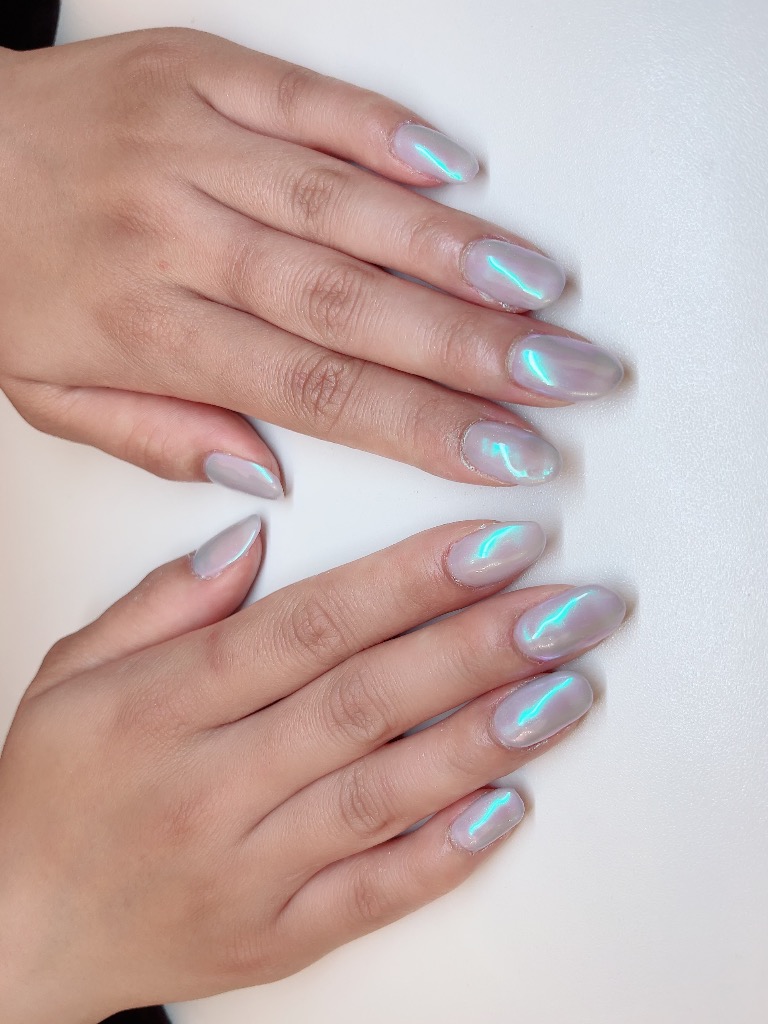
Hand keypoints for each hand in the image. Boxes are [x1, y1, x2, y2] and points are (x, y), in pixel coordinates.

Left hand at [0, 29, 622, 495]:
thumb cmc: (3, 277)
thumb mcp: (46, 394)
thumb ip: (156, 440)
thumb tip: (263, 479)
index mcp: (143, 326)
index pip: (312, 391)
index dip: (419, 428)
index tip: (502, 456)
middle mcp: (175, 235)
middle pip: (349, 303)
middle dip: (472, 348)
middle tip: (564, 378)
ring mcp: (192, 144)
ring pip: (341, 204)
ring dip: (452, 251)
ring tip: (541, 294)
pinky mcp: (199, 70)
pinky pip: (306, 98)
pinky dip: (385, 133)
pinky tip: (459, 170)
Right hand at [0, 515, 624, 1021]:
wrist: (20, 933)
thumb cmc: (52, 796)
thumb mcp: (71, 674)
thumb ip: (162, 602)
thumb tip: (250, 537)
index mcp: (162, 705)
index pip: (308, 625)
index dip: (411, 579)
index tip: (495, 542)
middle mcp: (211, 783)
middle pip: (365, 699)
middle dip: (479, 645)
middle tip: (571, 605)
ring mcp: (248, 868)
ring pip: (384, 792)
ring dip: (485, 736)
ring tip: (568, 687)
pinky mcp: (275, 936)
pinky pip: (371, 895)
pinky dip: (444, 853)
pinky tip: (509, 807)